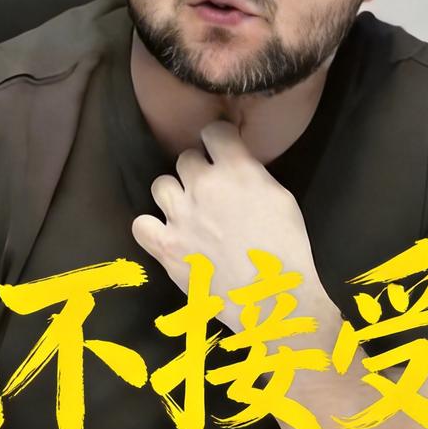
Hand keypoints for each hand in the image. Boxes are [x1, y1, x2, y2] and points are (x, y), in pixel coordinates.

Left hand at [130, 120, 338, 334]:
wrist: (271, 297)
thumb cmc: (287, 249)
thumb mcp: (282, 198)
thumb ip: (254, 175)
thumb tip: (237, 166)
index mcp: (236, 170)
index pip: (213, 131)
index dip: (219, 140)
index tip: (223, 151)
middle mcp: (203, 186)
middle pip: (185, 159)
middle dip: (198, 171)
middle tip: (212, 191)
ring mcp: (180, 216)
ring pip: (160, 185)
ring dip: (174, 194)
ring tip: (188, 211)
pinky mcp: (165, 247)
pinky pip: (140, 224)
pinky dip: (152, 227)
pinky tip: (168, 234)